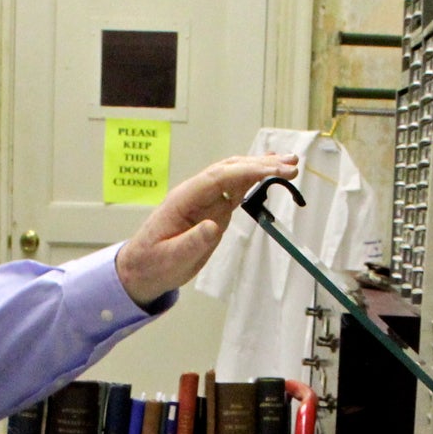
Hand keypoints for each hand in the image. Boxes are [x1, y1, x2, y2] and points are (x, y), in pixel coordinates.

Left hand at [114, 153, 300, 306]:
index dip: (247, 172)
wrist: (141, 269)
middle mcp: (196, 194)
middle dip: (261, 165)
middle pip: (230, 170)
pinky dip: (254, 179)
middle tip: (291, 165)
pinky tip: (270, 172)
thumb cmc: (152, 264)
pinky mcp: (213, 210)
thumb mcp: (171, 259)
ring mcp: (205, 200)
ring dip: (261, 167)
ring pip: (235, 176)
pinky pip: (235, 189)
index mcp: (184, 199)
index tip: (272, 171)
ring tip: (290, 164)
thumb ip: (192, 242)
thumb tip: (214, 225)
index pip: (219, 178)